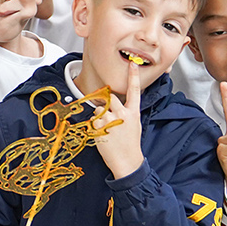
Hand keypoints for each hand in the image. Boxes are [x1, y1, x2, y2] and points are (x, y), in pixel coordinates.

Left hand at [94, 57, 144, 179]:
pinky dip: (94, 126)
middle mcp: (123, 114)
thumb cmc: (131, 144)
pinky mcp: (99, 127)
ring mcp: (110, 120)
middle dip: (104, 100)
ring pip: (98, 108)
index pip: (134, 91)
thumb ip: (126, 113)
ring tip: (106, 129)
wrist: (128, 161)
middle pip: (110, 97)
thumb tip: (115, 105)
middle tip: (103, 108)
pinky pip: (92, 120)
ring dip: (98, 116)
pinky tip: (102, 135)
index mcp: (133, 113)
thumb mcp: (134, 125)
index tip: (133, 64)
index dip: (133, 76)